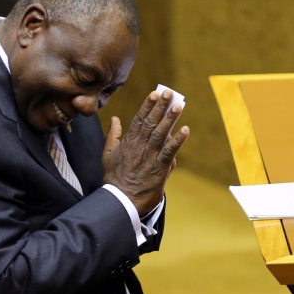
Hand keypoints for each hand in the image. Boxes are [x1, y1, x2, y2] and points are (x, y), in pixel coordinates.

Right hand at [102, 90, 189, 214]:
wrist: (120, 201)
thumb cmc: (114, 178)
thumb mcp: (108, 154)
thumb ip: (112, 135)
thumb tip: (115, 119)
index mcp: (128, 142)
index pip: (139, 120)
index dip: (147, 106)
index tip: (155, 93)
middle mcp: (139, 147)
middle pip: (151, 123)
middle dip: (160, 107)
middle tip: (169, 93)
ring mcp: (149, 157)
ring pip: (161, 134)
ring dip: (170, 119)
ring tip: (178, 106)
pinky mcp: (158, 168)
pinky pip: (169, 152)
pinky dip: (177, 141)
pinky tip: (185, 130)